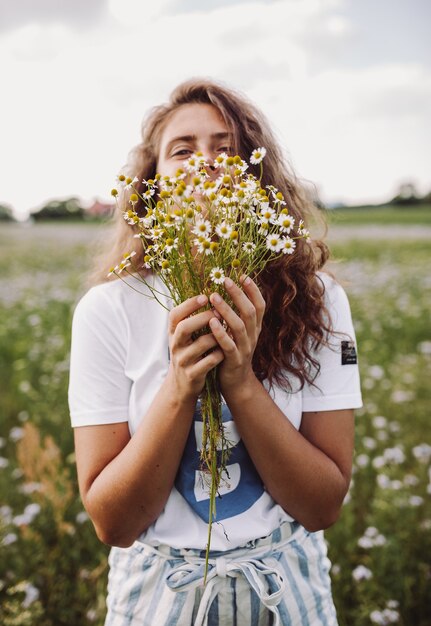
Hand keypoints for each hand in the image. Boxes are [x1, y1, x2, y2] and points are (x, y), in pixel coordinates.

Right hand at [166, 294, 223, 400]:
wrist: (181, 386)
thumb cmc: (189, 353)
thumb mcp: (185, 337)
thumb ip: (192, 318)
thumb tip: (209, 294)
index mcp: (173, 333)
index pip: (175, 315)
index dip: (189, 304)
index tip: (205, 296)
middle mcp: (175, 345)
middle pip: (184, 328)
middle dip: (202, 318)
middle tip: (218, 312)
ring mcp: (183, 361)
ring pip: (199, 345)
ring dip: (215, 337)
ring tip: (226, 331)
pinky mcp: (192, 375)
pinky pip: (207, 363)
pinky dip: (218, 355)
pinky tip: (225, 351)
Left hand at [208, 276, 265, 392]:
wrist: (235, 381)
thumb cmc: (232, 350)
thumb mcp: (238, 332)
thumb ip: (236, 314)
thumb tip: (229, 289)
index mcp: (254, 327)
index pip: (259, 305)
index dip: (253, 290)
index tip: (242, 275)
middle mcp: (253, 335)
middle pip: (250, 312)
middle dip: (238, 294)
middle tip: (225, 280)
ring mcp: (245, 348)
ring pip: (239, 326)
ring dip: (226, 310)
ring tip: (213, 297)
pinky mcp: (234, 360)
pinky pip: (229, 345)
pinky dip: (221, 333)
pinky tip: (211, 322)